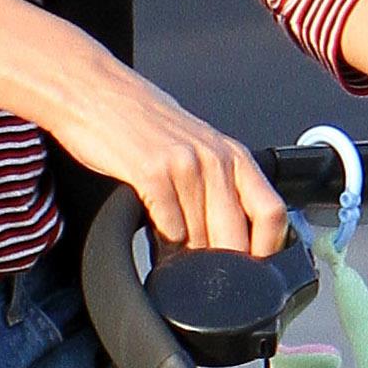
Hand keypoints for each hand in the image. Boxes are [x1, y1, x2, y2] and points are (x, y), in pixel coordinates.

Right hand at [56, 47, 290, 255]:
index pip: (272, 213)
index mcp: (234, 155)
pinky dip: (164, 242)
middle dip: (222, 266)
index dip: (266, 251)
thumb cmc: (142, 123)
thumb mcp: (196, 149)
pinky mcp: (152, 172)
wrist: (95, 91)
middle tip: (204, 275)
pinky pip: (170, 228)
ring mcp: (186, 165)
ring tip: (175, 253)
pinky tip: (156, 235)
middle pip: (236, 236)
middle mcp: (217, 159)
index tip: (252, 272)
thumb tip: (230, 241)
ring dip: (188, 258)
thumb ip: (217, 188)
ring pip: (201, 238)